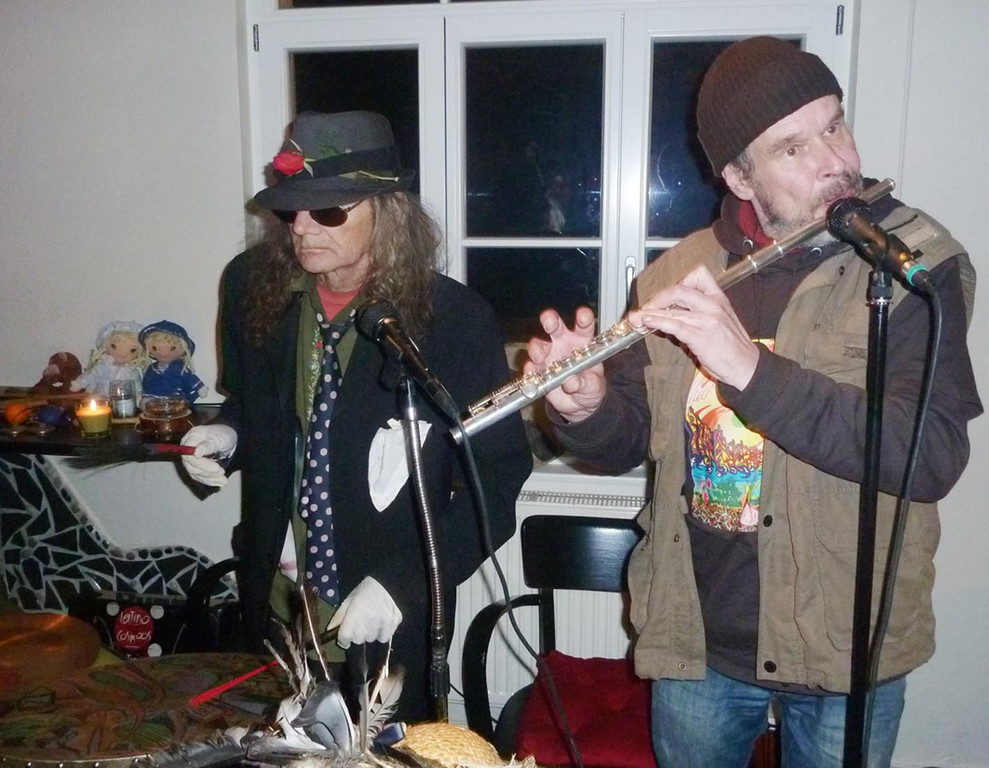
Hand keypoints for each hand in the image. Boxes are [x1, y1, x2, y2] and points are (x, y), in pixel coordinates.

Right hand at [180, 424, 236, 487]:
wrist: (227, 438)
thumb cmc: (224, 435)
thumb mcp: (220, 438)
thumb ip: (209, 445)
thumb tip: (196, 452)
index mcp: (192, 437)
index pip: (188, 455)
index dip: (201, 464)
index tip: (216, 468)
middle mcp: (187, 448)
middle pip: (191, 466)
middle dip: (207, 472)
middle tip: (222, 472)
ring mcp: (190, 457)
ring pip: (195, 473)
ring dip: (210, 478)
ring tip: (223, 479)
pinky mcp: (194, 465)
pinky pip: (199, 476)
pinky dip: (210, 480)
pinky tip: (220, 481)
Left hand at [326, 576, 401, 648]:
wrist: (386, 581)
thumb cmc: (364, 591)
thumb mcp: (348, 601)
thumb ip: (339, 617)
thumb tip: (330, 631)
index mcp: (354, 614)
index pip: (345, 638)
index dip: (343, 639)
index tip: (345, 636)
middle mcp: (369, 621)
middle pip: (358, 640)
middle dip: (357, 634)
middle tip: (360, 622)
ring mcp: (383, 623)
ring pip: (372, 639)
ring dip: (370, 634)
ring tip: (372, 621)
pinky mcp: (395, 622)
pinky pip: (385, 637)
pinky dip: (382, 633)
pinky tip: (381, 622)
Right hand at [524, 306, 605, 422]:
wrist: (579, 406)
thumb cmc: (590, 387)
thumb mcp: (594, 386)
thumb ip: (585, 383)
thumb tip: (572, 382)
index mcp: (582, 342)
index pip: (583, 326)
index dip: (583, 318)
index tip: (583, 316)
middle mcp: (563, 344)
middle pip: (555, 327)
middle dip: (551, 321)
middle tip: (549, 322)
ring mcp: (548, 356)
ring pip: (538, 345)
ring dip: (537, 349)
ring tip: (539, 357)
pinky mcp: (538, 371)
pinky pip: (530, 367)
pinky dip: (530, 369)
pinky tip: (532, 372)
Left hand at [628, 265, 758, 389]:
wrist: (746, 366)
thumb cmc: (732, 346)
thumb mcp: (720, 320)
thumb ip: (698, 312)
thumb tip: (670, 312)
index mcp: (719, 298)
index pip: (698, 275)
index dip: (678, 281)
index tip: (665, 294)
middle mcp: (713, 305)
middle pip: (679, 289)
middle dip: (657, 297)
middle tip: (646, 307)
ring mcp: (707, 320)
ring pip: (673, 309)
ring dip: (651, 312)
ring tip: (637, 317)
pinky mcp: (700, 336)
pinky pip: (674, 325)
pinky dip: (657, 322)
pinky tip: (647, 323)